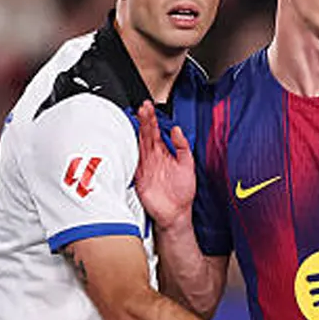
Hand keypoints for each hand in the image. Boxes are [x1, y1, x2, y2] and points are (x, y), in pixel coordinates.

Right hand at [134, 100, 194, 230]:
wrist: (175, 213)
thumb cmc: (182, 192)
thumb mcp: (188, 165)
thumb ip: (182, 147)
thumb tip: (177, 130)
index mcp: (164, 153)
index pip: (156, 131)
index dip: (153, 119)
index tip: (149, 107)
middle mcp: (153, 157)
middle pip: (146, 134)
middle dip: (144, 119)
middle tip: (143, 106)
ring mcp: (145, 165)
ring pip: (140, 143)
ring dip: (139, 129)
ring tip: (138, 115)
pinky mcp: (139, 175)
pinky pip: (133, 159)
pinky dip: (131, 148)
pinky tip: (130, 137)